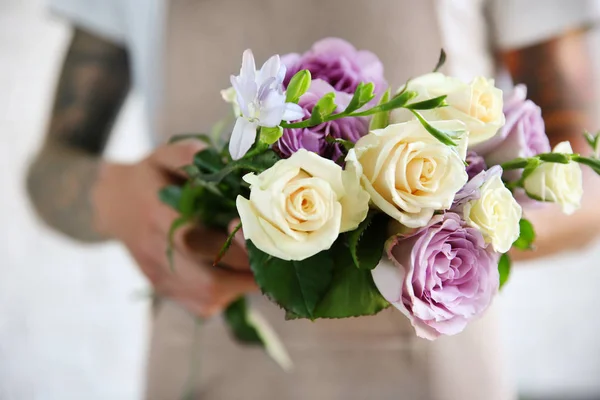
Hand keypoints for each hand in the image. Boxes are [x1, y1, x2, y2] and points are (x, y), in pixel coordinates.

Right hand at [92, 141, 256, 316]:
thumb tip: (227, 160)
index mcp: (157, 217)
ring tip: (266, 266)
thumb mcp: (164, 155)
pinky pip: (203, 305)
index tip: (260, 235)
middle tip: (277, 256)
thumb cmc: (149, 177)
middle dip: (248, 271)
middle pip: (209, 281)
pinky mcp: (165, 291)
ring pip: (209, 298)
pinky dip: (228, 294)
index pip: (197, 242)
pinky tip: (240, 273)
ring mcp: (160, 278)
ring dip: (243, 286)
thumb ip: (189, 155)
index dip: (233, 244)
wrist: (111, 205)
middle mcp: (157, 255)